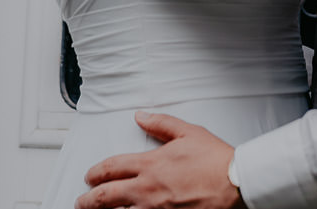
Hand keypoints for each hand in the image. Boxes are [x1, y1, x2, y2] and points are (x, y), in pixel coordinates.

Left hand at [75, 111, 243, 208]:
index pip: (112, 168)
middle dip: (88, 199)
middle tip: (81, 201)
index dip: (96, 172)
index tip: (90, 176)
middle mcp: (147, 189)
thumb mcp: (188, 132)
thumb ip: (161, 124)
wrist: (235, 183)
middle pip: (105, 197)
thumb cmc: (215, 160)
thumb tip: (142, 117)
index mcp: (151, 164)